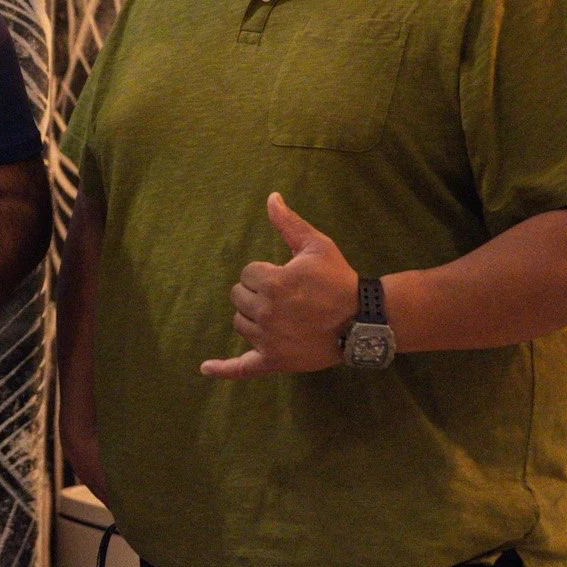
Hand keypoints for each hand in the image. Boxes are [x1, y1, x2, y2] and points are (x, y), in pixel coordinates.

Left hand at [201, 193, 358, 379]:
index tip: (289, 277)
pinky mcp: (274, 361)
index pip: (247, 273)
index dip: (266, 272)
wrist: (362, 320)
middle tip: (288, 297)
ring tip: (282, 316)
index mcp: (272, 283)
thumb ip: (288, 223)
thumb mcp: (316, 246)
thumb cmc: (338, 279)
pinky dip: (223, 369)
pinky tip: (205, 368)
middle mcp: (265, 312)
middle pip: (238, 297)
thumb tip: (271, 197)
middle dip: (257, 293)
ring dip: (253, 318)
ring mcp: (268, 339)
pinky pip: (242, 367)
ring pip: (240, 323)